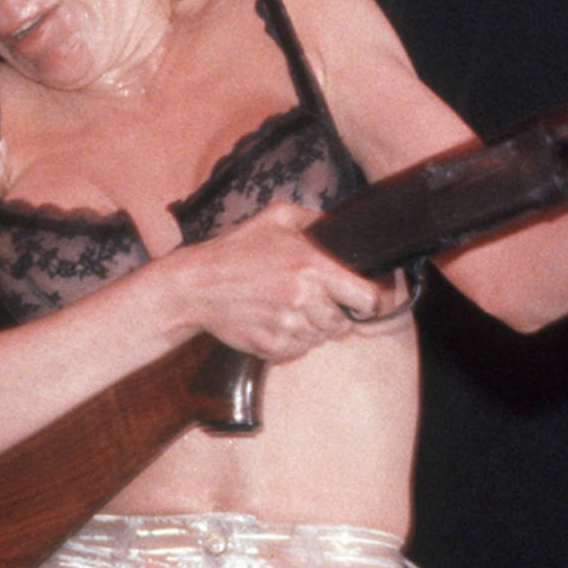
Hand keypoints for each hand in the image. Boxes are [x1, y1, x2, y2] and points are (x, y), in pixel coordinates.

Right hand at [167, 202, 404, 361]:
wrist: (196, 286)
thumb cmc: (236, 249)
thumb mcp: (277, 218)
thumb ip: (315, 219)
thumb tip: (341, 225)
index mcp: (313, 267)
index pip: (368, 298)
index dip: (372, 300)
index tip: (367, 297)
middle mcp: (305, 300)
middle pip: (347, 323)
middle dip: (339, 313)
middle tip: (319, 300)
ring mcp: (289, 327)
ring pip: (324, 337)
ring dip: (316, 326)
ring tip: (291, 307)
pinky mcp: (274, 347)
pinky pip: (301, 350)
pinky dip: (295, 339)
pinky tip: (276, 319)